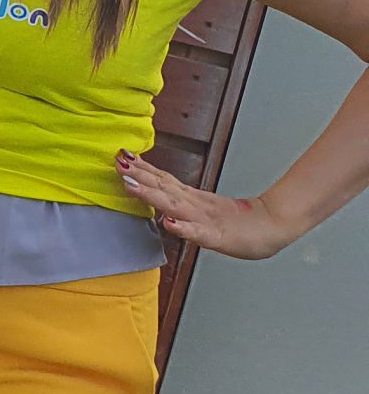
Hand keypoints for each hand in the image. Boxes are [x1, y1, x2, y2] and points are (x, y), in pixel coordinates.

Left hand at [115, 151, 293, 259]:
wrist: (275, 227)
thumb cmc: (242, 223)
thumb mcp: (207, 213)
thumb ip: (186, 209)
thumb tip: (164, 209)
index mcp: (193, 199)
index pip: (163, 180)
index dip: (142, 170)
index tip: (122, 157)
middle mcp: (195, 205)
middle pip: (163, 187)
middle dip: (139, 176)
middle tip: (118, 162)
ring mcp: (205, 220)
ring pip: (174, 205)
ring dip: (151, 194)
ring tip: (130, 185)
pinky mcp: (217, 237)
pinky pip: (198, 233)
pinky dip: (183, 228)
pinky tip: (168, 223)